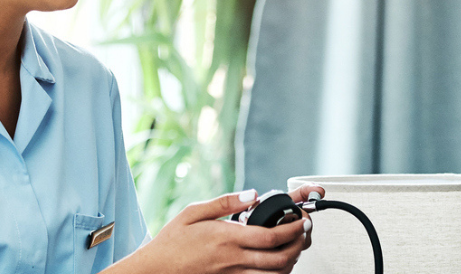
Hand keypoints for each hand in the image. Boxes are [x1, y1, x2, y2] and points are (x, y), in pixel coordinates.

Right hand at [113, 185, 324, 273]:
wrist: (156, 269)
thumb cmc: (171, 243)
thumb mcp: (194, 212)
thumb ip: (225, 202)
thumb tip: (252, 194)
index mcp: (227, 238)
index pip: (271, 236)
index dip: (293, 229)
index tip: (301, 221)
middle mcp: (233, 259)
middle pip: (279, 258)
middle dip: (298, 246)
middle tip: (304, 234)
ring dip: (290, 262)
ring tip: (294, 248)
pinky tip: (277, 265)